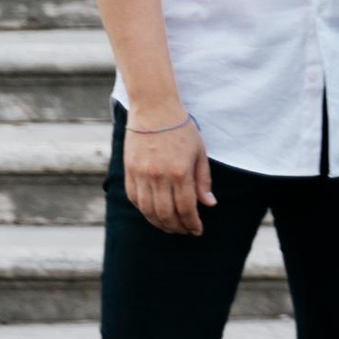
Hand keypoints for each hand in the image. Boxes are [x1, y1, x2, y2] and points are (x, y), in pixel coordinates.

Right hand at [125, 113, 214, 235]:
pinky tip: (153, 214)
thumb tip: (208, 205)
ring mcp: (141, 174)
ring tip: (170, 227)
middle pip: (166, 214)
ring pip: (148, 211)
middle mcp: (159, 176)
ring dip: (160, 224)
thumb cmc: (180, 128)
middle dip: (177, 228)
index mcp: (179, 171)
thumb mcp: (199, 151)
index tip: (197, 230)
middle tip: (184, 231)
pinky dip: (144, 211)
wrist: (153, 107)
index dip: (192, 224)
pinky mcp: (129, 171)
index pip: (186, 208)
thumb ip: (203, 180)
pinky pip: (134, 199)